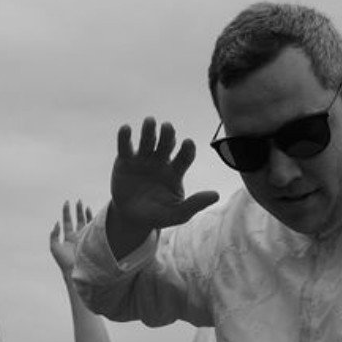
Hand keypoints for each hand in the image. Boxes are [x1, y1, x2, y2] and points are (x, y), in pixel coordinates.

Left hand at [49, 200, 90, 276]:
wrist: (76, 270)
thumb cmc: (64, 261)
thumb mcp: (54, 247)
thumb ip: (54, 234)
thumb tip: (57, 223)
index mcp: (67, 237)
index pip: (67, 222)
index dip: (66, 212)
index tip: (67, 202)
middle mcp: (76, 236)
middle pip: (76, 220)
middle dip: (76, 210)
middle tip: (77, 200)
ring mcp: (85, 238)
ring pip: (85, 223)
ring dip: (84, 213)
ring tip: (83, 203)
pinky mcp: (91, 240)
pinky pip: (92, 228)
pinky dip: (92, 220)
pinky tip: (91, 212)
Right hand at [111, 119, 218, 237]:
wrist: (131, 219)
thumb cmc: (158, 215)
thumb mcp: (178, 214)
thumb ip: (195, 204)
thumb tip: (216, 195)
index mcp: (175, 171)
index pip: (185, 156)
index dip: (187, 149)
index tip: (188, 143)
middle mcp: (161, 161)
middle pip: (167, 143)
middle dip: (168, 135)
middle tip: (168, 127)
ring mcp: (143, 159)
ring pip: (148, 140)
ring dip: (149, 130)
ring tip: (150, 121)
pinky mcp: (125, 161)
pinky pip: (125, 146)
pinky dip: (125, 137)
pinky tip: (126, 129)